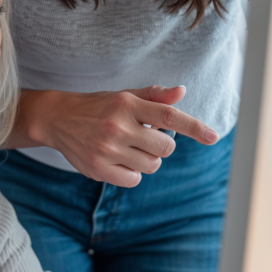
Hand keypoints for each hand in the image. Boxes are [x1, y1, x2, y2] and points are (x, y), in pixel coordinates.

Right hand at [13, 85, 218, 186]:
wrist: (57, 118)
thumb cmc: (98, 106)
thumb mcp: (124, 95)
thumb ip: (154, 95)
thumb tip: (182, 91)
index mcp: (127, 104)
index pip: (169, 115)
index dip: (194, 127)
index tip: (213, 137)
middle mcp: (118, 125)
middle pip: (165, 147)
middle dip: (162, 145)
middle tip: (145, 137)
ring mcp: (107, 149)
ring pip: (151, 165)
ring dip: (147, 159)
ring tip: (129, 148)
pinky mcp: (98, 169)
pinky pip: (133, 179)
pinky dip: (132, 173)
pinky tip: (119, 161)